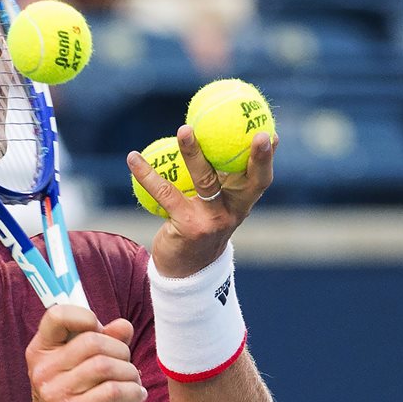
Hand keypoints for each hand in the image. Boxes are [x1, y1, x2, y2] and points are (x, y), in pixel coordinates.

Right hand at [25, 305, 146, 401]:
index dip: (85, 316)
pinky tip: (135, 395)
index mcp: (40, 352)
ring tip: (133, 382)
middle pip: (93, 341)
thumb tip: (124, 325)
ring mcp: (57, 394)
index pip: (57, 316)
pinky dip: (132, 391)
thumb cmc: (70, 401)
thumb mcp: (75, 368)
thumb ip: (100, 342)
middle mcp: (44, 370)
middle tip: (126, 364)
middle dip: (120, 350)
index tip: (100, 330)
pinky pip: (113, 391)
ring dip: (129, 372)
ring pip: (106, 365)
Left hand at [127, 125, 276, 277]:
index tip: (269, 133)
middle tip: (253, 131)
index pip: (261, 179)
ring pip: (205, 180)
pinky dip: (147, 174)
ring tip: (185, 129)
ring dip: (194, 152)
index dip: (267, 158)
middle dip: (256, 156)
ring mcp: (212, 220)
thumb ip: (220, 182)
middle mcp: (232, 212)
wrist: (186, 271)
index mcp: (241, 204)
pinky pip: (166, 193)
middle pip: (247, 180)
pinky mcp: (187, 225)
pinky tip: (133, 158)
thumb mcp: (217, 208)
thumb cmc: (200, 228)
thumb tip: (211, 140)